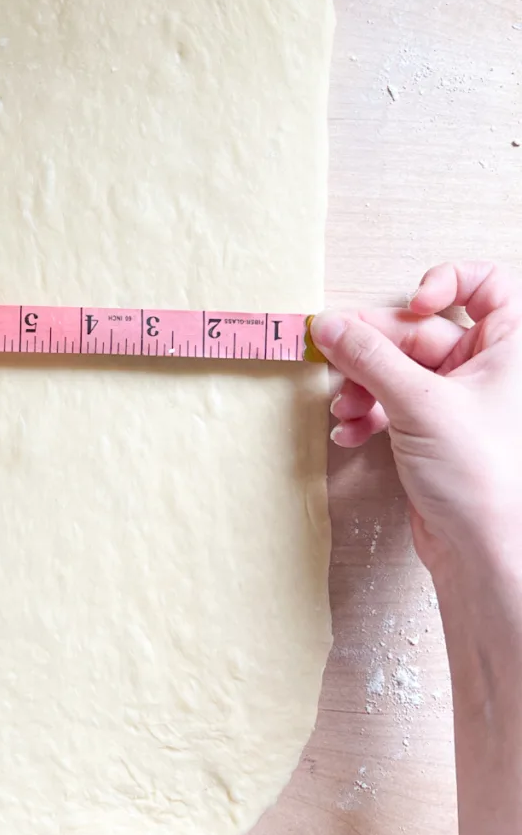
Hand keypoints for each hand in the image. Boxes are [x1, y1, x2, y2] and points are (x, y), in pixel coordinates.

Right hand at [310, 262, 521, 580]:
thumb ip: (369, 357)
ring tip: (344, 405)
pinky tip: (351, 430)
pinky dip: (367, 413)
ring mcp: (457, 399)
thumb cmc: (484, 477)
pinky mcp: (431, 429)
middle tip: (331, 351)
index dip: (445, 284)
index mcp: (510, 347)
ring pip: (397, 369)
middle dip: (373, 348)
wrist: (484, 550)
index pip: (485, 286)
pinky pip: (390, 403)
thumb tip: (329, 325)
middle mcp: (487, 368)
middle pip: (418, 332)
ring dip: (362, 384)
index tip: (411, 302)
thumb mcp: (420, 403)